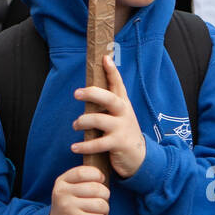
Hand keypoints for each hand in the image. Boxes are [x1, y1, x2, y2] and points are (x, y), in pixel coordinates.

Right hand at [48, 164, 109, 214]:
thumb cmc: (71, 208)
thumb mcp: (70, 190)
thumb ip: (82, 180)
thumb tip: (104, 174)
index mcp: (61, 183)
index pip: (83, 172)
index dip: (97, 175)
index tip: (101, 180)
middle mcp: (62, 193)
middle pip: (97, 188)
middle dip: (105, 197)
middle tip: (100, 203)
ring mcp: (68, 208)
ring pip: (102, 205)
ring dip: (104, 212)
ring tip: (95, 214)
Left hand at [71, 55, 146, 177]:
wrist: (140, 156)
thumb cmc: (123, 131)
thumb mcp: (119, 114)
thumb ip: (108, 103)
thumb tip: (87, 89)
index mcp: (122, 103)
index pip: (118, 84)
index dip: (112, 71)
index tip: (105, 58)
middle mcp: (123, 113)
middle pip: (109, 99)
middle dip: (92, 94)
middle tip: (76, 93)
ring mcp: (122, 128)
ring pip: (100, 120)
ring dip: (83, 121)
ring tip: (76, 125)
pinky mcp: (118, 144)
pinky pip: (98, 144)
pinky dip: (84, 146)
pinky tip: (74, 147)